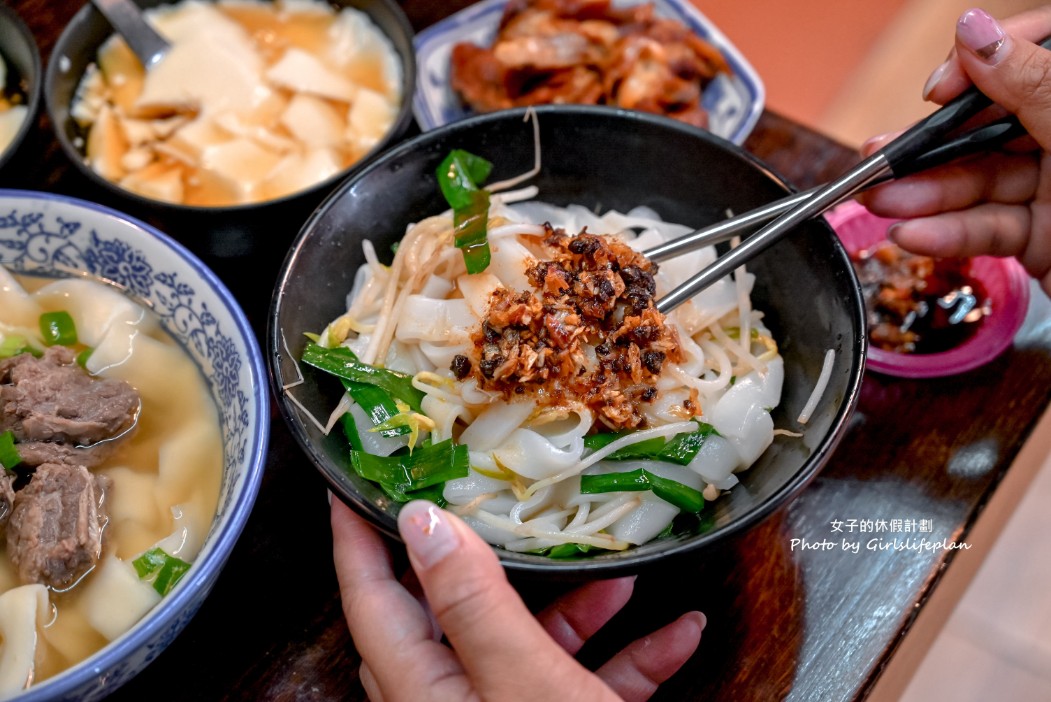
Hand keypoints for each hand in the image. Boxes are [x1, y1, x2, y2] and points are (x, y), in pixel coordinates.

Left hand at [331, 498, 704, 700]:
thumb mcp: (525, 683)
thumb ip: (473, 605)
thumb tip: (421, 522)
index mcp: (425, 693)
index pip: (373, 600)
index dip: (360, 537)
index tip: (354, 483)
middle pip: (457, 615)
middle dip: (493, 559)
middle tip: (498, 501)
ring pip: (531, 645)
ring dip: (582, 607)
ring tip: (623, 573)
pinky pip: (586, 684)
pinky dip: (629, 658)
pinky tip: (677, 634)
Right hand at [858, 6, 1050, 294]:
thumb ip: (1031, 83)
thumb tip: (974, 33)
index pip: (1034, 54)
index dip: (982, 64)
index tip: (939, 87)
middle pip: (992, 126)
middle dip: (933, 147)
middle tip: (881, 157)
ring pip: (982, 183)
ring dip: (926, 197)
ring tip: (881, 201)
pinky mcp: (1042, 239)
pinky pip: (989, 229)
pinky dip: (949, 235)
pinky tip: (915, 234)